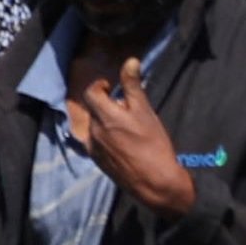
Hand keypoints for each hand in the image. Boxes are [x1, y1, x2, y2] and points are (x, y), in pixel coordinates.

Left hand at [83, 60, 195, 218]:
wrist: (154, 183)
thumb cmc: (153, 145)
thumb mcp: (145, 112)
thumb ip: (133, 86)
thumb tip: (130, 61)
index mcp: (104, 116)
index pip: (90, 92)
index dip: (100, 86)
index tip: (111, 87)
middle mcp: (93, 131)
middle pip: (93, 110)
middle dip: (105, 105)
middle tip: (124, 110)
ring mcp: (93, 149)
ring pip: (94, 127)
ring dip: (104, 123)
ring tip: (125, 129)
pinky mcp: (98, 162)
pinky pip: (96, 143)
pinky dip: (105, 138)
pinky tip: (122, 146)